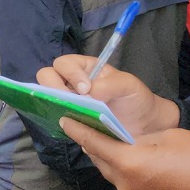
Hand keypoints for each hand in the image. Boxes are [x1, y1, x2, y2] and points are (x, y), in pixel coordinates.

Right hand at [37, 55, 178, 136]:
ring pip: (46, 96)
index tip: (85, 89)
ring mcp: (67, 101)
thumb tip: (87, 93)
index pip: (64, 63)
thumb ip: (110, 84)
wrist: (144, 126)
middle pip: (46, 76)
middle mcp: (71, 82)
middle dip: (53, 86)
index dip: (70, 74)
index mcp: (85, 68)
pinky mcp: (68, 119)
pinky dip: (56, 118)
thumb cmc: (136, 99)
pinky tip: (70, 124)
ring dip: (53, 103)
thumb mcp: (129, 86)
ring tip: (70, 113)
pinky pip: (53, 116)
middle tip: (70, 100)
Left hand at [61, 118, 189, 189]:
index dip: (77, 129)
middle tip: (92, 132)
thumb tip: (127, 140)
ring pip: (117, 179)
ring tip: (124, 153)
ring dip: (116, 166)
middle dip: (96, 147)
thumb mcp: (169, 138)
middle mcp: (126, 185)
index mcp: (128, 162)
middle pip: (102, 162)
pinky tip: (146, 174)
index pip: (93, 142)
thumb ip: (140, 138)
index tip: (64, 120)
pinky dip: (133, 182)